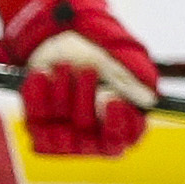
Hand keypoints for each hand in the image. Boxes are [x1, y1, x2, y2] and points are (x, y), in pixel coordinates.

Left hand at [1, 0, 155, 157]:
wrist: (55, 45)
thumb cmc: (92, 57)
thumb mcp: (111, 64)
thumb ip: (127, 83)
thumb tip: (149, 100)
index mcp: (118, 125)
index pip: (122, 138)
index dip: (117, 122)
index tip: (113, 97)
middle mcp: (92, 137)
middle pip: (89, 132)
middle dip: (85, 97)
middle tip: (87, 71)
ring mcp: (64, 135)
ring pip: (61, 127)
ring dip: (62, 92)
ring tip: (64, 66)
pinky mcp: (38, 128)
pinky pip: (36, 118)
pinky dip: (38, 94)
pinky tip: (43, 73)